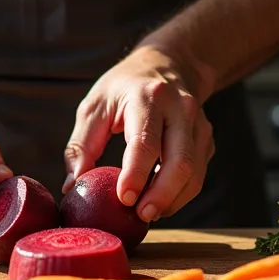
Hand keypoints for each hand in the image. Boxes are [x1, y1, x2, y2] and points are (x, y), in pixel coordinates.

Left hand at [64, 46, 214, 222]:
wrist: (169, 63)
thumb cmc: (125, 86)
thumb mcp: (95, 105)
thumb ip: (81, 145)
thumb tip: (72, 186)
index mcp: (148, 97)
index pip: (145, 141)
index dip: (136, 173)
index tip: (124, 198)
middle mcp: (180, 109)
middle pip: (180, 160)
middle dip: (162, 195)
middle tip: (141, 216)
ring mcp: (198, 124)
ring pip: (194, 172)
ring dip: (173, 200)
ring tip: (147, 213)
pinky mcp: (206, 139)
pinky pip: (197, 173)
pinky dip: (180, 193)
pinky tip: (159, 200)